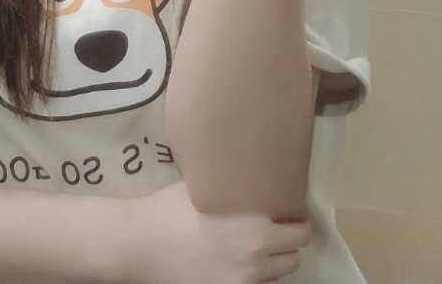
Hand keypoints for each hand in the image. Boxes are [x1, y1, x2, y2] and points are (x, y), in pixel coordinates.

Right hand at [116, 180, 312, 282]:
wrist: (139, 245)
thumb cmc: (172, 208)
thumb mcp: (210, 187)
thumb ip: (237, 187)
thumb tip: (254, 169)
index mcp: (257, 230)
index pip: (302, 233)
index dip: (297, 221)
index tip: (288, 212)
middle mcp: (255, 261)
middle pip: (294, 258)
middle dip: (288, 243)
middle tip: (276, 228)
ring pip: (277, 278)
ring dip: (274, 262)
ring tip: (258, 246)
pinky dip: (256, 278)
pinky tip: (241, 262)